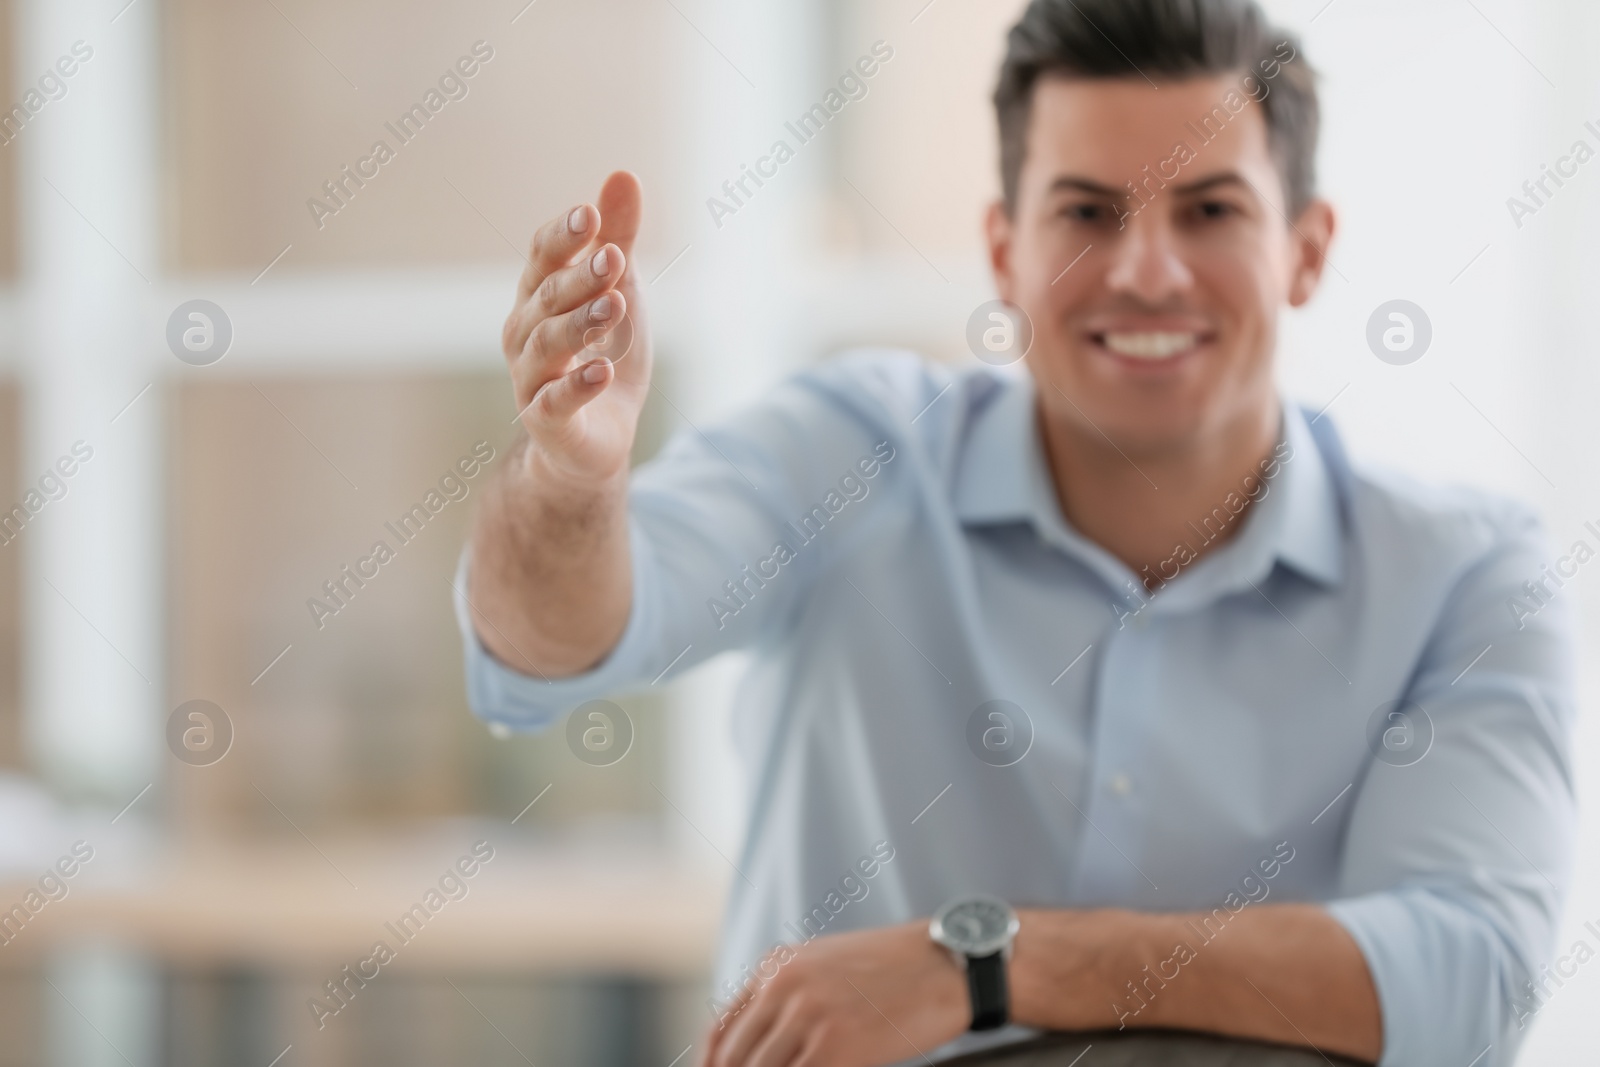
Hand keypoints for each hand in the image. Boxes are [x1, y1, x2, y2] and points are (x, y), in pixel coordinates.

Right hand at [501, 170, 651, 485]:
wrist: (598, 439)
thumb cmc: (602, 354)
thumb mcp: (619, 291)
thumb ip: (618, 238)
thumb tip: (623, 174)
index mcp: (539, 296)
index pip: (542, 256)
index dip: (564, 235)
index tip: (590, 214)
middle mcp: (526, 333)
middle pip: (548, 297)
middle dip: (579, 277)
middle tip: (612, 258)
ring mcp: (532, 379)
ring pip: (548, 345)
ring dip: (580, 324)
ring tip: (613, 306)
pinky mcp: (548, 422)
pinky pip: (555, 402)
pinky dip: (576, 385)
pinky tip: (601, 370)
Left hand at [700, 922, 968, 1066]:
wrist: (946, 965)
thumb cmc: (893, 969)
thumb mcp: (826, 965)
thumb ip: (787, 994)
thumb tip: (761, 1043)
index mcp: (776, 967)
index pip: (720, 1030)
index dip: (713, 1066)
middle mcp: (783, 987)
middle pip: (735, 1058)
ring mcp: (807, 1016)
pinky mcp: (835, 1046)